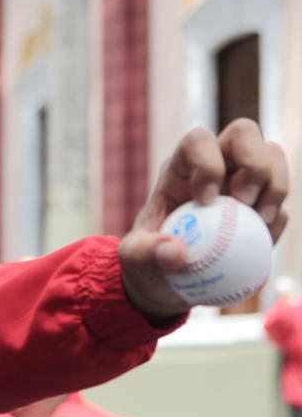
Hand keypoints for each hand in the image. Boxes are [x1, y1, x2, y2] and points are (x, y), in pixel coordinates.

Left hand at [118, 118, 288, 319]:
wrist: (166, 283)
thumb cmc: (146, 260)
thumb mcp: (134, 259)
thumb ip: (145, 254)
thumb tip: (176, 253)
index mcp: (179, 170)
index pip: (197, 141)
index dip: (208, 162)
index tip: (206, 200)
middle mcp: (215, 167)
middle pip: (245, 133)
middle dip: (252, 163)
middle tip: (242, 202)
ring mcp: (242, 185)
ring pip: (273, 156)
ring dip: (275, 186)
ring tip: (259, 221)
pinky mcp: (261, 210)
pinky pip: (283, 204)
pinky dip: (278, 222)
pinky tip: (261, 242)